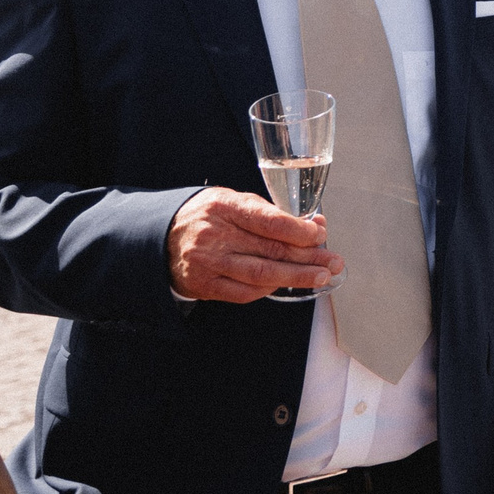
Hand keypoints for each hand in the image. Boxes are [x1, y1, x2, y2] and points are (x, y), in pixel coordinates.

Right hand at [165, 188, 342, 302]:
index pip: (270, 221)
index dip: (300, 231)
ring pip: (262, 275)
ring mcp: (208, 263)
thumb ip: (270, 212)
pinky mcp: (204, 286)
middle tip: (333, 262)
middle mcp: (214, 236)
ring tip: (321, 276)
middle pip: (271, 250)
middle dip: (308, 258)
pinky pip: (245, 292)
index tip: (320, 236)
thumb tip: (314, 225)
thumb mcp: (233, 201)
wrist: (160, 238)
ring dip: (297, 277)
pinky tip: (286, 283)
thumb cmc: (207, 217)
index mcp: (224, 207)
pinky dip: (270, 289)